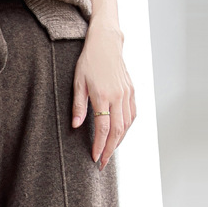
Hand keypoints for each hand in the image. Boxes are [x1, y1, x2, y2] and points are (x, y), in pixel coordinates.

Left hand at [71, 20, 135, 169]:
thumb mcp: (78, 82)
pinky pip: (132, 115)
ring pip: (127, 125)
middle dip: (110, 150)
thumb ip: (78, 105)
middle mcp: (118, 96)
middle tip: (103, 163)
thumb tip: (75, 126)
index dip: (99, 145)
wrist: (106, 43)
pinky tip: (119, 135)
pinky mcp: (132, 91)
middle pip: (117, 131)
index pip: (103, 128)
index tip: (95, 158)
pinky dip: (127, 128)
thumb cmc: (89, 61)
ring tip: (109, 152)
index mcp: (103, 95)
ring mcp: (127, 94)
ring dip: (119, 141)